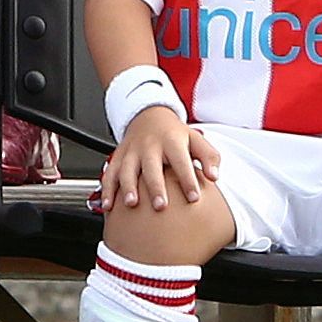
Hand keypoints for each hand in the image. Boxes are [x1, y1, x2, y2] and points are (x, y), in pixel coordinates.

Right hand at [102, 103, 216, 214]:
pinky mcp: (118, 157)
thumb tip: (214, 176)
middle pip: (151, 166)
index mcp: (171, 141)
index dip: (187, 179)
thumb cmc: (175, 134)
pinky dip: (107, 189)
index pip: (180, 161)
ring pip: (126, 169)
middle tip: (160, 206)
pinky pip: (110, 173)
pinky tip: (109, 206)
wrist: (148, 116)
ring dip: (127, 187)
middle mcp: (149, 146)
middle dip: (155, 187)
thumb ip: (209, 157)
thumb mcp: (196, 140)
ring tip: (132, 204)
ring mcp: (131, 151)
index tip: (194, 198)